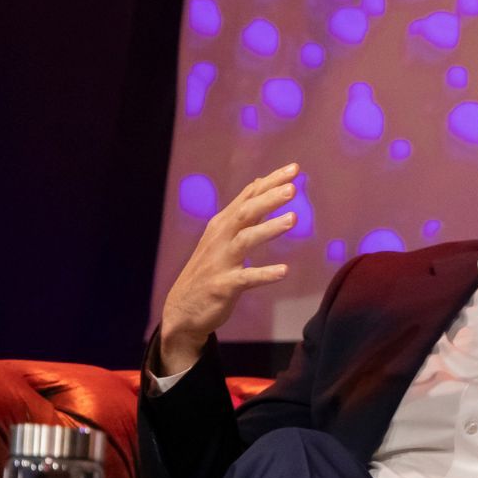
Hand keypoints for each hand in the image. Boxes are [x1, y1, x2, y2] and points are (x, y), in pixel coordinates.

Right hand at [159, 163, 298, 372]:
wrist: (183, 310)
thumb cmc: (209, 270)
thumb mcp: (222, 236)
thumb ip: (242, 212)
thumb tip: (260, 184)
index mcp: (222, 225)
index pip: (248, 196)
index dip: (270, 182)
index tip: (294, 168)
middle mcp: (220, 238)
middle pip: (246, 212)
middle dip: (269, 198)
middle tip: (293, 187)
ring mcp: (221, 262)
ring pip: (245, 240)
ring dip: (269, 228)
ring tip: (294, 219)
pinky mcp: (223, 286)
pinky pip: (246, 278)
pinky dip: (264, 274)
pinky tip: (284, 271)